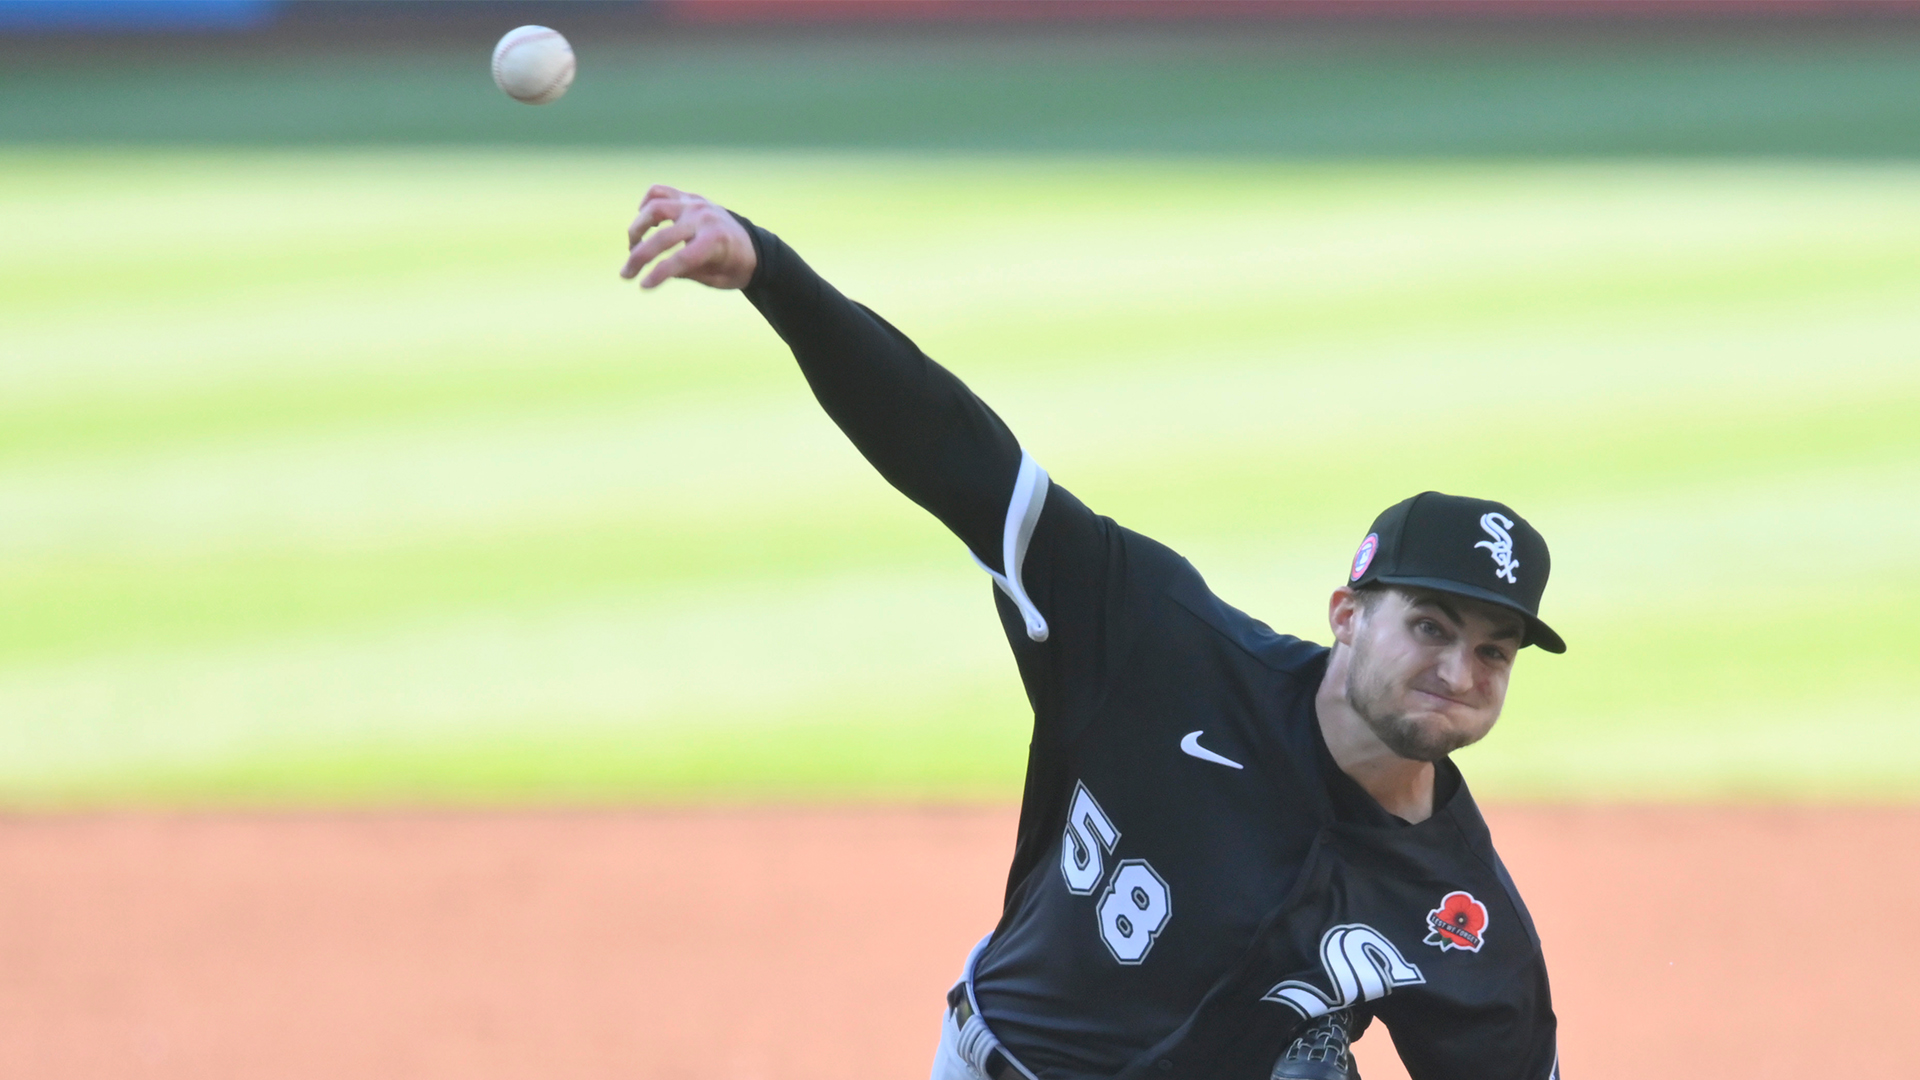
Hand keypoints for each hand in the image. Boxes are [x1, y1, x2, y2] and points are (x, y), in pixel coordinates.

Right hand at [619, 184, 756, 289]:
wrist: (753, 246)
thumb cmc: (733, 268)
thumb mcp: (715, 279)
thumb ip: (688, 272)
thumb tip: (657, 268)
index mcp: (716, 241)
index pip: (681, 259)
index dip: (659, 274)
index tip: (642, 286)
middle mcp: (704, 218)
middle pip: (662, 236)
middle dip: (639, 258)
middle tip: (625, 274)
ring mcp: (695, 204)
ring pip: (655, 207)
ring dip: (637, 228)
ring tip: (632, 247)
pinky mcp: (688, 197)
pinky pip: (659, 192)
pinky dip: (646, 203)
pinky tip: (642, 221)